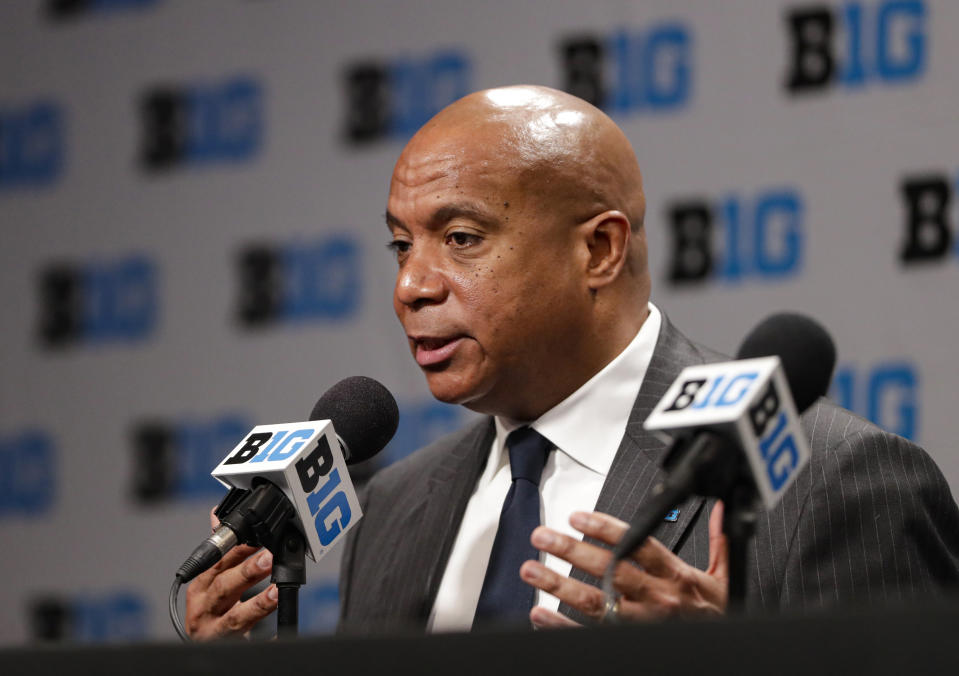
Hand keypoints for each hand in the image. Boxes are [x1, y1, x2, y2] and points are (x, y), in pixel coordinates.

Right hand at [184, 509, 278, 639]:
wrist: (203, 647)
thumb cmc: (208, 610)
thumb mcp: (209, 581)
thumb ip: (219, 552)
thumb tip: (216, 517)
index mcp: (200, 588)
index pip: (218, 563)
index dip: (238, 550)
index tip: (258, 538)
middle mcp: (204, 610)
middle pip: (225, 589)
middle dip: (247, 573)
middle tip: (269, 559)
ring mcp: (215, 631)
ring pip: (236, 618)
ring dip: (258, 604)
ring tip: (276, 592)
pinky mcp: (228, 647)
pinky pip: (249, 645)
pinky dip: (266, 639)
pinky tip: (279, 633)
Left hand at [520, 502, 727, 627]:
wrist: (723, 649)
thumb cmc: (718, 614)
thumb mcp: (724, 577)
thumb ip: (718, 541)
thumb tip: (720, 510)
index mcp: (676, 577)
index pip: (638, 546)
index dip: (606, 530)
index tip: (578, 517)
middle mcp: (657, 599)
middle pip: (609, 571)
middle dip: (571, 551)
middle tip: (542, 536)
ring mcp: (641, 623)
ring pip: (594, 602)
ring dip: (558, 585)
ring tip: (531, 570)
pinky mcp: (628, 643)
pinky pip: (590, 634)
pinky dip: (562, 625)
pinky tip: (540, 613)